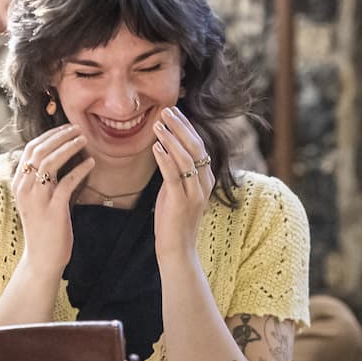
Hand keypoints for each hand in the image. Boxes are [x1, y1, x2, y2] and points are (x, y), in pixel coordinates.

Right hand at [12, 124, 94, 274]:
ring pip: (49, 162)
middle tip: (78, 128)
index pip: (30, 149)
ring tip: (84, 140)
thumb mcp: (37, 199)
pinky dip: (80, 169)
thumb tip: (58, 154)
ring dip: (69, 147)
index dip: (49, 135)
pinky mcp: (53, 210)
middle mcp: (24, 188)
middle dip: (60, 136)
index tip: (66, 128)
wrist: (43, 257)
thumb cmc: (44, 226)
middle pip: (39, 151)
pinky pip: (66, 182)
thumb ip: (42, 179)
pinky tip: (92, 163)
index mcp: (19, 183)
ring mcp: (37, 199)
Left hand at [152, 106, 213, 260]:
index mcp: (206, 179)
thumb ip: (177, 171)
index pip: (199, 146)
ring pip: (186, 158)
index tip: (173, 112)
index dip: (186, 127)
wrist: (178, 250)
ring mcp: (195, 193)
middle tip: (166, 111)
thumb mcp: (178, 190)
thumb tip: (167, 149)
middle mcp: (204, 183)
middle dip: (180, 127)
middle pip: (195, 147)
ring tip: (158, 124)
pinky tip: (156, 147)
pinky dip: (165, 159)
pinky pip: (174, 176)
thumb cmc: (174, 220)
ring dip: (171, 138)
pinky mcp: (181, 202)